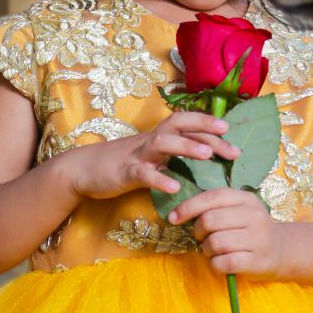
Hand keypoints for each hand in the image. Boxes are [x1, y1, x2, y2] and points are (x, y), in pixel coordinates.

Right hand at [69, 111, 241, 199]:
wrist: (81, 169)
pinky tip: (175, 189)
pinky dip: (159, 180)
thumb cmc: (120, 162)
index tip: (230, 131)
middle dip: (206, 130)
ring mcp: (137, 155)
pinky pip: (143, 174)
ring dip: (186, 147)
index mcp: (158, 136)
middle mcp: (150, 141)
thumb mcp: (149, 154)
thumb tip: (201, 152)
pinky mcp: (124, 172)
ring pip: (163, 143)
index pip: (187, 123)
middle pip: (180, 125)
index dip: (208, 124)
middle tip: (231, 145)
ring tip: (207, 155)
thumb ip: (171, 152)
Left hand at [168, 188, 284, 280]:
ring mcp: (258, 239)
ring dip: (207, 250)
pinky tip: (220, 263)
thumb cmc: (250, 229)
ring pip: (215, 243)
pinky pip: (224, 263)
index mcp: (246, 199)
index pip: (212, 197)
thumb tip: (179, 211)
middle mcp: (254, 216)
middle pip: (210, 220)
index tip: (173, 217)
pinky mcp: (256, 261)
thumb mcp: (239, 209)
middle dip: (198, 231)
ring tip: (213, 251)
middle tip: (202, 237)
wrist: (282, 250)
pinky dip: (215, 265)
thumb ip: (215, 206)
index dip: (188, 207)